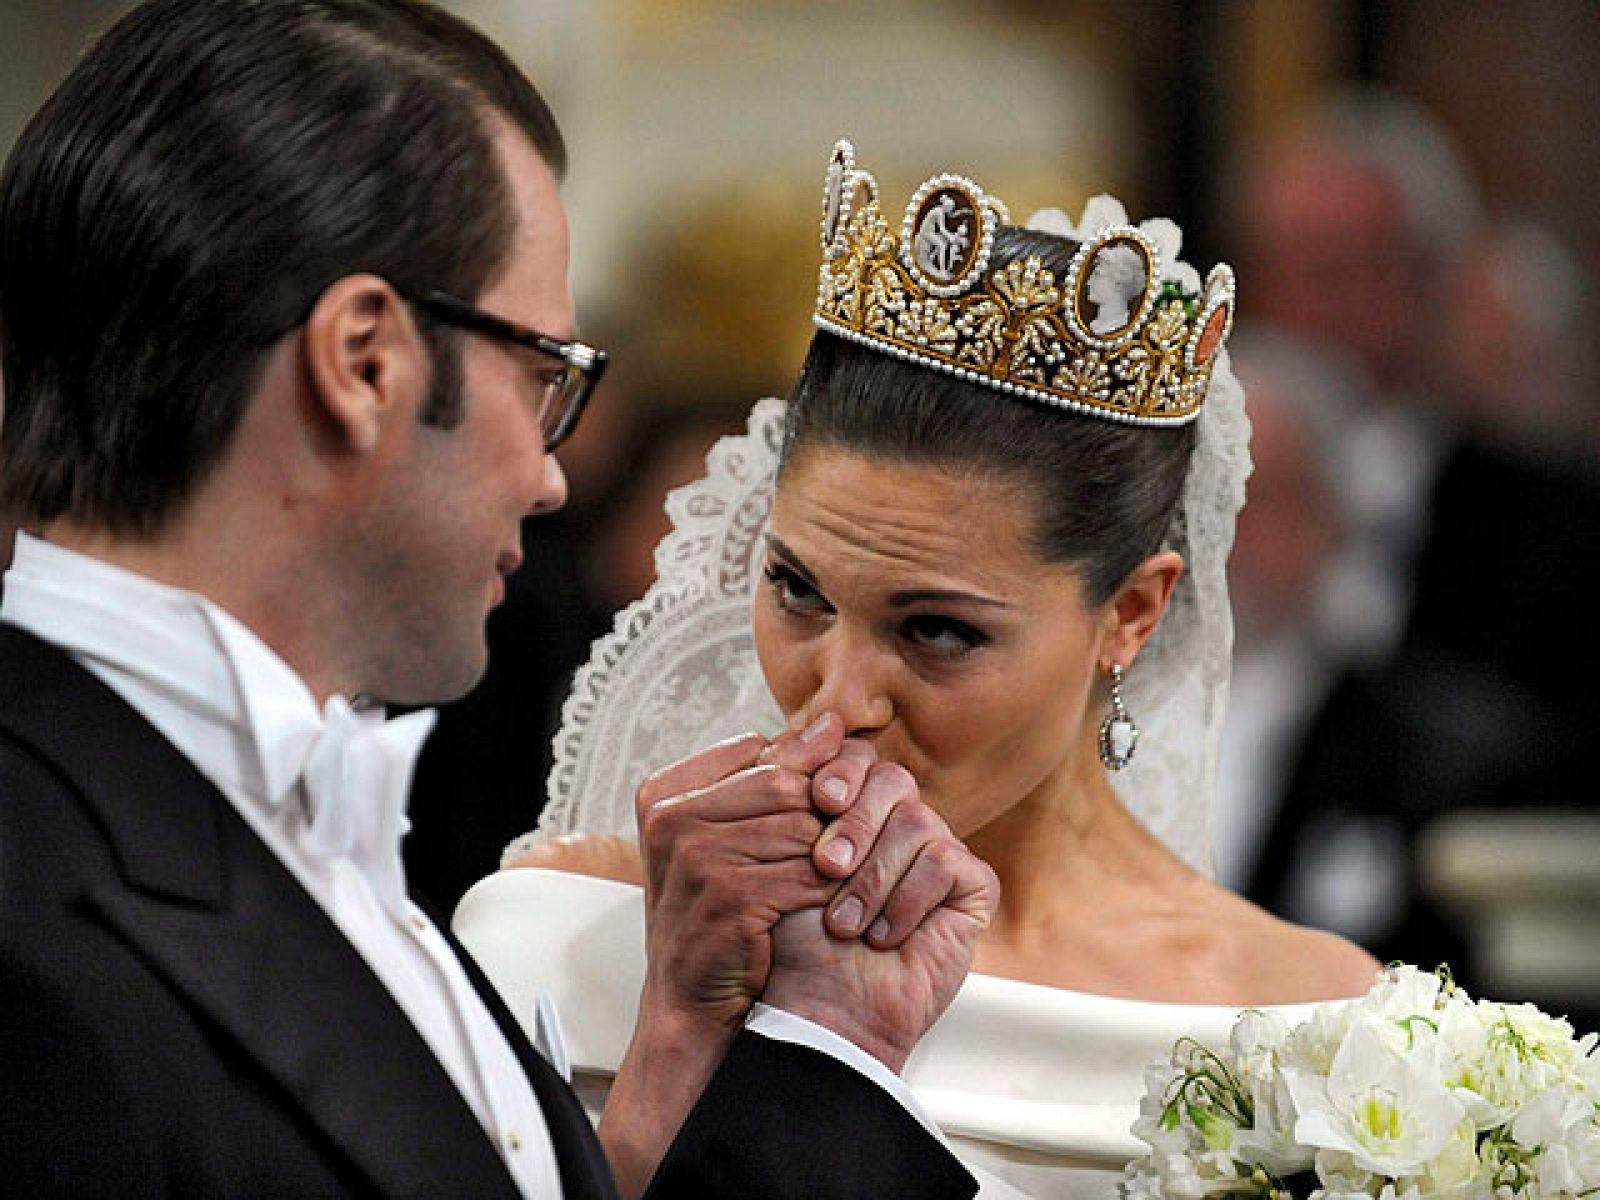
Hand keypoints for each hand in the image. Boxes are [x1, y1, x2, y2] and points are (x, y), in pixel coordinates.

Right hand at [601, 716, 869, 1195]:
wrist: (691, 1007)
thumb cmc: (712, 919)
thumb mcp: (723, 840)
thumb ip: (766, 782)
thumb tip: (831, 725)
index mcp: (663, 795)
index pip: (757, 753)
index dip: (804, 773)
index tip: (832, 798)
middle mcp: (673, 819)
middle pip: (785, 784)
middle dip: (827, 810)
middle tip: (852, 837)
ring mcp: (698, 858)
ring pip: (804, 826)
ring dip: (838, 850)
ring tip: (852, 869)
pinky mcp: (733, 897)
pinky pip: (811, 873)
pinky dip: (838, 886)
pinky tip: (846, 901)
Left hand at [766, 762, 999, 1072]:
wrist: (820, 1006)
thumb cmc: (794, 940)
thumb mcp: (778, 856)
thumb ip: (791, 790)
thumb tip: (813, 725)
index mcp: (853, 808)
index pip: (856, 757)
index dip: (840, 771)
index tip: (818, 800)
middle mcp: (897, 824)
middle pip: (891, 779)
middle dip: (856, 821)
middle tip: (826, 865)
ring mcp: (936, 854)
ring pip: (918, 820)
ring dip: (874, 876)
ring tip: (846, 923)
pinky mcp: (971, 888)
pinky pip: (949, 861)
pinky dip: (909, 900)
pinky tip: (885, 935)